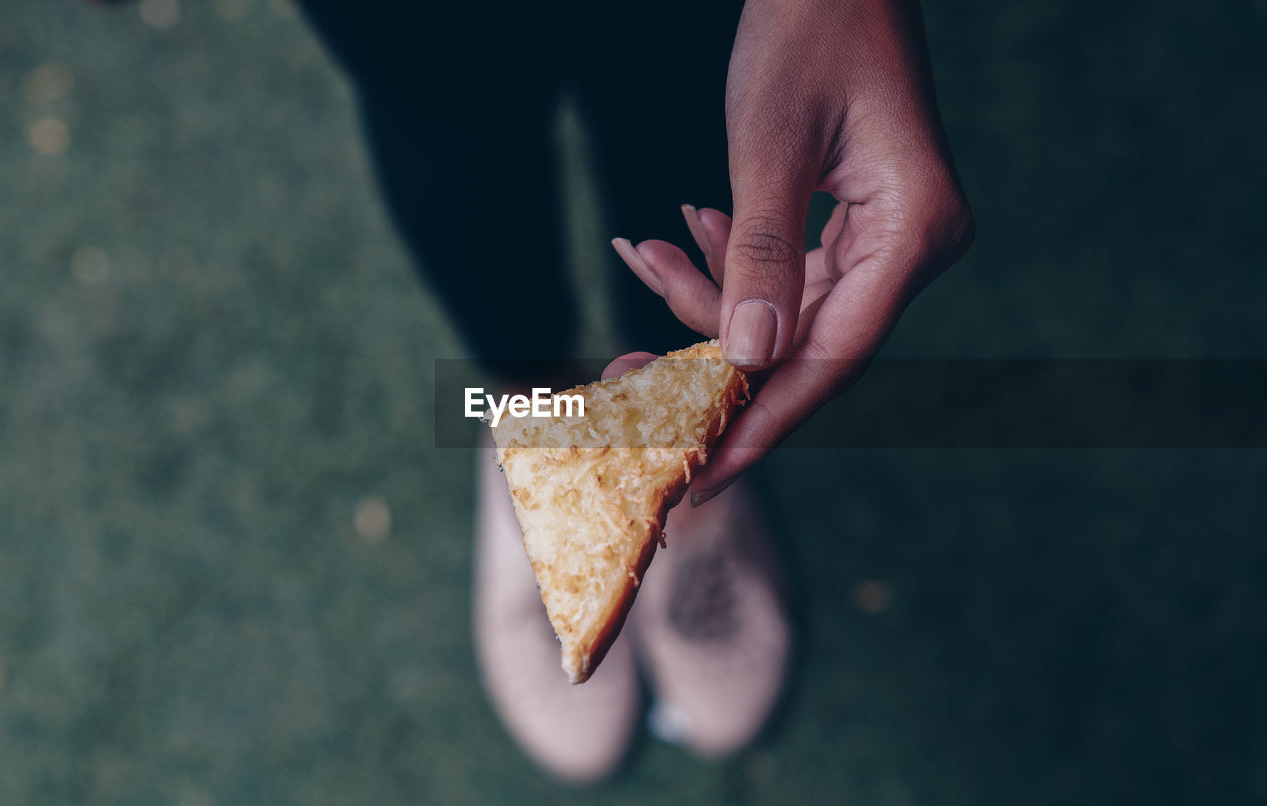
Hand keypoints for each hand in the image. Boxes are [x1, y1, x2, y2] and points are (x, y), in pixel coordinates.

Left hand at [611, 0, 973, 503]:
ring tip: (644, 255)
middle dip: (709, 358)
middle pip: (803, 345)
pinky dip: (729, 264)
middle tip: (622, 373)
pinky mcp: (856, 224)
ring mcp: (888, 238)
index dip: (760, 421)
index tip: (697, 476)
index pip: (831, 358)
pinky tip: (686, 233)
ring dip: (706, 298)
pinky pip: (787, 275)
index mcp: (916, 233)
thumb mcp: (772, 142)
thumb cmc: (809, 25)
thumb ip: (762, 253)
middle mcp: (912, 247)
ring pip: (785, 312)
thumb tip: (748, 358)